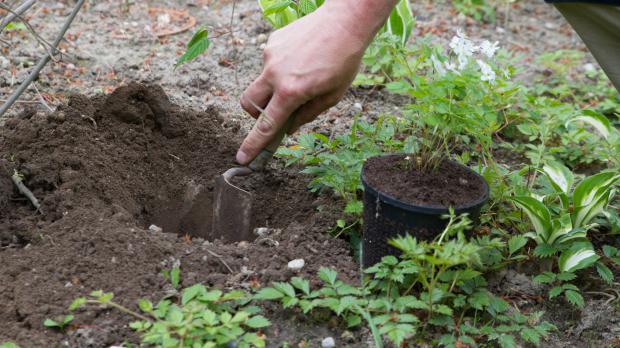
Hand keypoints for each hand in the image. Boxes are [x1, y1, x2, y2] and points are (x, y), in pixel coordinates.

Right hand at [236, 3, 369, 164]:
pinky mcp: (272, 42)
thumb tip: (288, 128)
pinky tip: (303, 57)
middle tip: (273, 112)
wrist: (344, 22)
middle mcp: (274, 74)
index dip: (253, 145)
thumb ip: (307, 115)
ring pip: (261, 81)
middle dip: (255, 114)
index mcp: (291, 92)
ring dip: (274, 87)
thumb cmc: (344, 61)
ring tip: (303, 74)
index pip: (266, 126)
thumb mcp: (332, 95)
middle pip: (248, 103)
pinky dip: (282, 67)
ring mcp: (270, 56)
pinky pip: (271, 62)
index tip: (242, 158)